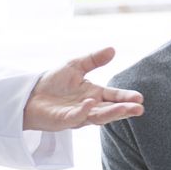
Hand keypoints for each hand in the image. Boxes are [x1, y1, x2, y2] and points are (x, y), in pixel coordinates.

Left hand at [23, 49, 143, 130]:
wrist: (31, 94)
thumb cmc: (54, 82)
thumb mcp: (76, 66)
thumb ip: (94, 59)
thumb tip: (112, 49)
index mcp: (94, 95)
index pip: (113, 97)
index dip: (126, 98)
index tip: (139, 98)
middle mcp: (89, 107)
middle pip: (109, 110)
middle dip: (124, 109)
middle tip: (139, 108)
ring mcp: (77, 115)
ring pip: (97, 117)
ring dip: (111, 113)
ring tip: (125, 109)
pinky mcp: (62, 120)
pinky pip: (74, 117)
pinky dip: (83, 111)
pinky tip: (90, 102)